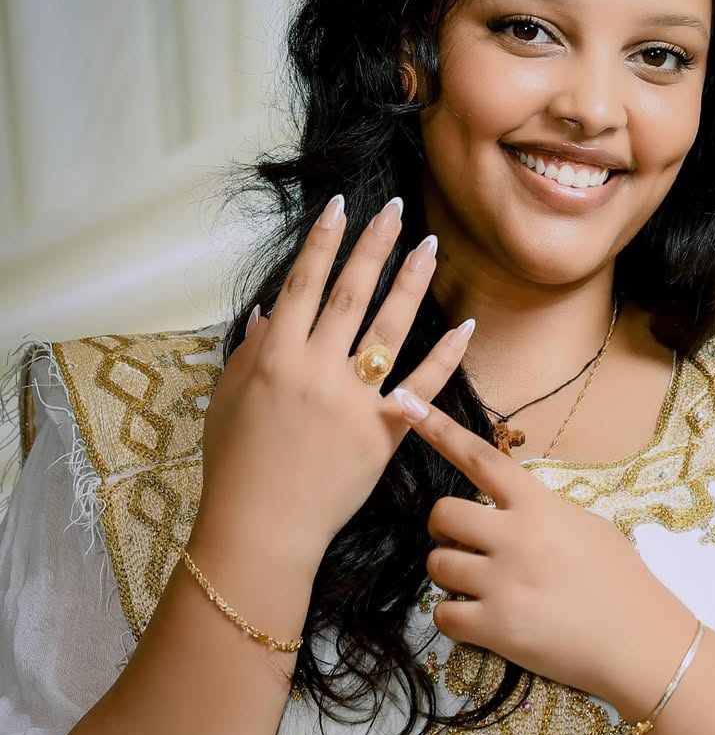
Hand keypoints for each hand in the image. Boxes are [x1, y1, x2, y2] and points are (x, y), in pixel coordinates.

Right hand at [195, 195, 473, 570]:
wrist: (262, 527)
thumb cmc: (236, 466)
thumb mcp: (228, 400)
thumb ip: (250, 351)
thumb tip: (269, 311)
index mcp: (274, 357)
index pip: (302, 284)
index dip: (322, 242)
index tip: (340, 206)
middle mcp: (315, 370)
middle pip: (350, 294)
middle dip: (374, 247)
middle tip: (395, 211)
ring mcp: (352, 401)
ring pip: (389, 328)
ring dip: (411, 283)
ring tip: (429, 248)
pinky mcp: (382, 433)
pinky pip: (422, 386)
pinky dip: (447, 356)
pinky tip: (466, 326)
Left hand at [391, 385, 676, 705]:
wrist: (640, 643)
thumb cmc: (622, 582)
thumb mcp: (588, 526)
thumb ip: (543, 512)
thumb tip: (510, 508)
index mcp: (540, 507)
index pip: (481, 458)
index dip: (439, 429)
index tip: (406, 403)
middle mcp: (516, 538)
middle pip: (443, 514)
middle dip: (446, 529)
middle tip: (469, 546)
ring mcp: (503, 584)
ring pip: (437, 564)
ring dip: (452, 575)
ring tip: (484, 587)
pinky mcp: (495, 628)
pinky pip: (443, 614)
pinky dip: (455, 617)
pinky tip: (483, 619)